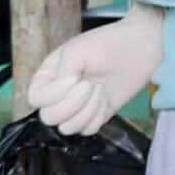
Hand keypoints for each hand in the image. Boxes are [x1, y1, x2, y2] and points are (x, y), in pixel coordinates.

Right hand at [27, 1, 161, 135]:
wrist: (139, 49)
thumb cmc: (106, 44)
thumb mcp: (76, 50)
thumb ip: (60, 71)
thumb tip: (63, 90)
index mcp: (49, 76)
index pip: (36, 98)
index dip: (53, 94)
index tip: (75, 78)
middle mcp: (58, 94)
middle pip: (49, 117)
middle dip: (73, 104)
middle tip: (91, 85)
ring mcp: (77, 108)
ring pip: (68, 128)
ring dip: (87, 111)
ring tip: (100, 91)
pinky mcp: (95, 116)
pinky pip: (87, 130)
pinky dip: (97, 117)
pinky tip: (105, 100)